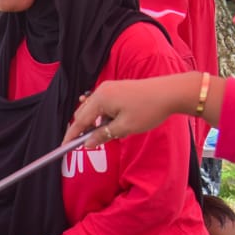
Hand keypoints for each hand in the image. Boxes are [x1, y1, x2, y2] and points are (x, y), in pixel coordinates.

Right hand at [63, 73, 196, 145]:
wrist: (170, 93)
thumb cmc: (148, 109)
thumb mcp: (124, 127)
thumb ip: (102, 135)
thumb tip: (87, 144)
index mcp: (100, 99)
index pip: (79, 120)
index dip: (71, 135)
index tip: (64, 146)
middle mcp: (102, 91)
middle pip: (83, 113)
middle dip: (82, 129)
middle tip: (87, 144)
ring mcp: (110, 88)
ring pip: (93, 108)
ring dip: (94, 122)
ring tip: (105, 134)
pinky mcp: (117, 89)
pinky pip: (103, 103)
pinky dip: (102, 115)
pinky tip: (111, 123)